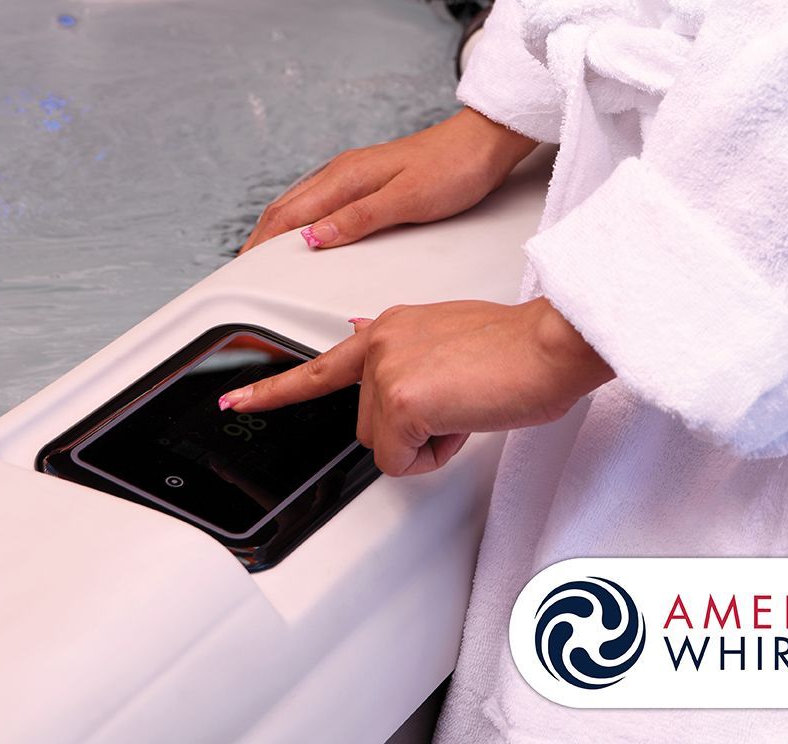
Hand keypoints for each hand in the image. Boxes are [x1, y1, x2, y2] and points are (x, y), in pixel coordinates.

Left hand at [218, 299, 612, 475]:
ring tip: (466, 405)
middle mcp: (380, 340)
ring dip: (427, 442)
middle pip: (366, 425)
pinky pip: (402, 461)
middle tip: (457, 405)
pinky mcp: (400, 400)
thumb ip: (403, 350)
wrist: (549, 344)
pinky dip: (436, 455)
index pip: (322, 364)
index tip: (238, 400)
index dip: (276, 389)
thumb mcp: (448, 338)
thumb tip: (356, 335)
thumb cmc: (516, 348)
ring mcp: (386, 368)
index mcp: (391, 326)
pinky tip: (464, 417)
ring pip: (384, 445)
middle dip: (410, 432)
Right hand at [241, 108, 536, 252]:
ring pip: (303, 204)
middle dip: (261, 239)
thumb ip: (358, 219)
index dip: (261, 245)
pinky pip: (323, 202)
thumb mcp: (407, 200)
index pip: (288, 215)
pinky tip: (309, 236)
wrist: (484, 145)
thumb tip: (312, 239)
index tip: (243, 272)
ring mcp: (355, 174)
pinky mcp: (370, 179)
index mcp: (346, 178)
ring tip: (266, 259)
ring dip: (280, 230)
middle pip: (287, 208)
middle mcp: (344, 172)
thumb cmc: (454, 169)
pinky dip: (304, 222)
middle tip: (244, 272)